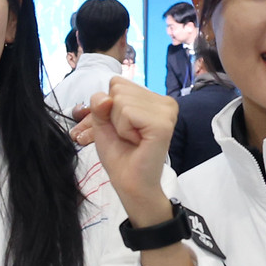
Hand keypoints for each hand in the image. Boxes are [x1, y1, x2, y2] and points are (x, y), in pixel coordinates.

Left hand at [73, 79, 178, 225]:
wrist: (129, 182)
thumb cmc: (119, 154)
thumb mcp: (102, 123)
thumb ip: (99, 104)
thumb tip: (106, 97)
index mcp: (154, 99)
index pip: (117, 82)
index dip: (107, 106)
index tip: (117, 127)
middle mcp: (165, 101)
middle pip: (117, 89)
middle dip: (112, 116)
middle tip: (126, 136)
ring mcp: (166, 111)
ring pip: (120, 100)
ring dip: (118, 125)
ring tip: (132, 139)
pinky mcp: (163, 123)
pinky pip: (127, 112)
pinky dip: (123, 129)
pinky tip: (137, 141)